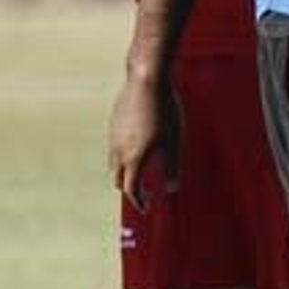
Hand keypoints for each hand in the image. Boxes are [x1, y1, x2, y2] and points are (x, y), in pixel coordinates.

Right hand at [107, 75, 181, 212]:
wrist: (146, 80)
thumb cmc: (165, 111)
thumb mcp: (174, 141)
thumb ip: (173, 167)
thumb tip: (173, 189)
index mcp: (134, 158)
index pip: (131, 189)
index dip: (139, 201)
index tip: (146, 207)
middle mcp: (119, 150)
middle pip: (118, 178)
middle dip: (129, 188)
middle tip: (142, 192)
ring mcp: (113, 135)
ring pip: (115, 161)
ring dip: (125, 170)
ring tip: (140, 170)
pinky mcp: (114, 121)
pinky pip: (115, 144)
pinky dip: (123, 153)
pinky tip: (136, 144)